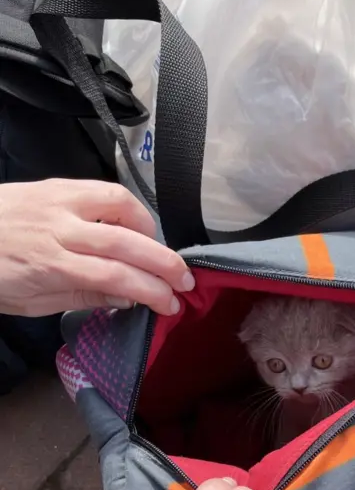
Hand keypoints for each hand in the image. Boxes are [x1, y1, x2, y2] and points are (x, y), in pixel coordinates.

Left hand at [0, 179, 194, 316]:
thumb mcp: (33, 302)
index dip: (151, 291)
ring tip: (158, 250)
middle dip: (165, 263)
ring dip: (150, 228)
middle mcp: (59, 228)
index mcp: (50, 264)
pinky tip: (134, 224)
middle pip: (126, 243)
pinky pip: (103, 189)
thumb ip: (83, 296)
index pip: (115, 277)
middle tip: (185, 281)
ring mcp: (59, 200)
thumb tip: (128, 297)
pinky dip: (128, 206)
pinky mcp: (56, 184)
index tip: (170, 305)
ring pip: (120, 205)